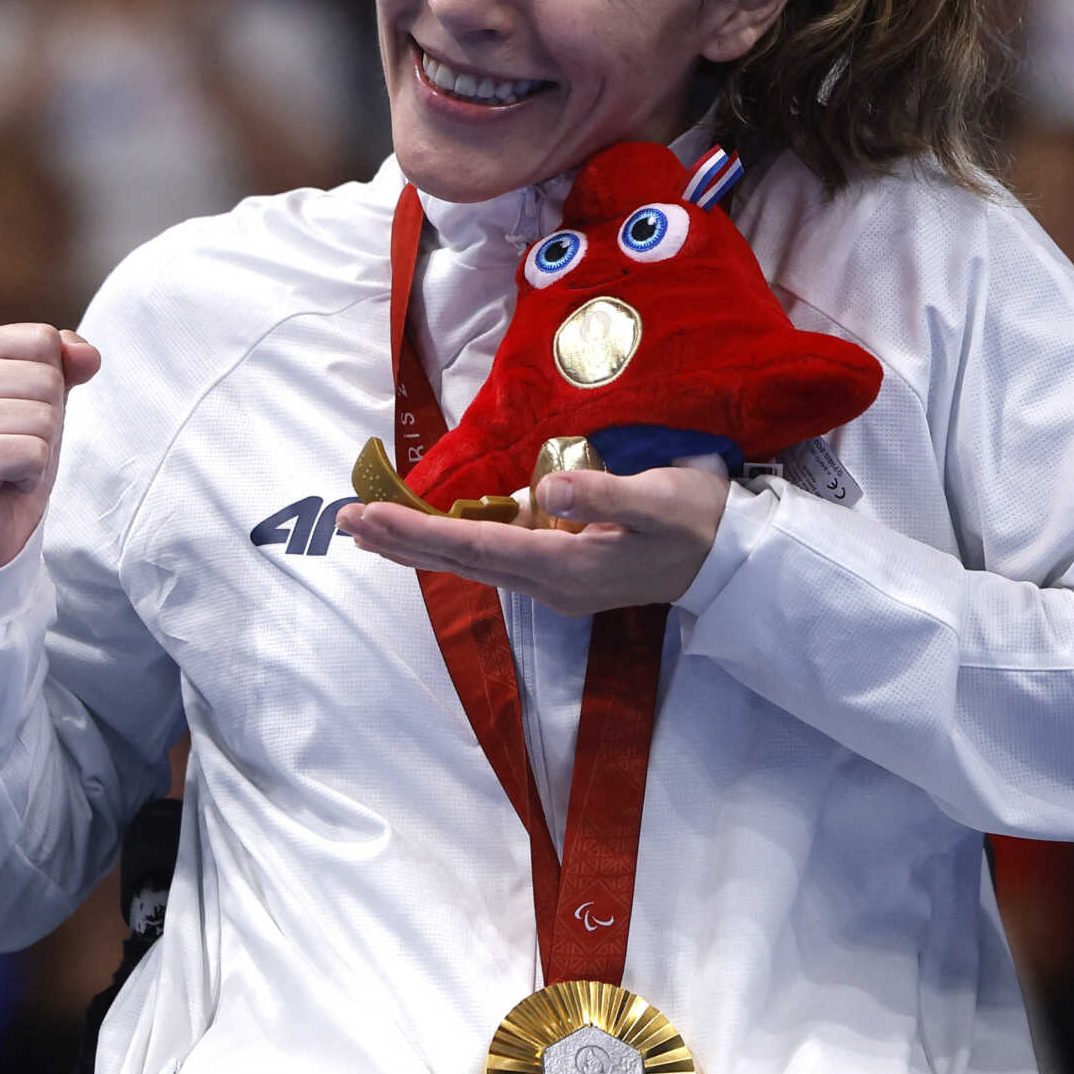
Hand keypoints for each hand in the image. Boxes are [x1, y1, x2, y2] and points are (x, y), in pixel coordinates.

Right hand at [0, 324, 100, 571]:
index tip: (17, 417)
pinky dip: (30, 476)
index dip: (50, 385)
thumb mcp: (45, 400)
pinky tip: (1, 484)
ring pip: (44, 417)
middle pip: (47, 378)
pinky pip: (33, 453)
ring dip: (39, 451)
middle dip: (47, 422)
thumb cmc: (10, 458)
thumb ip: (66, 364)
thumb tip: (87, 354)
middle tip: (12, 448)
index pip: (44, 340)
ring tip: (5, 466)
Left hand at [337, 466, 727, 614]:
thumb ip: (602, 493)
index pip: (475, 548)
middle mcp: (550, 584)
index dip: (418, 531)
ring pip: (471, 562)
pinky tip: (430, 533)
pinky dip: (452, 544)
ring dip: (419, 544)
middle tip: (343, 520)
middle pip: (460, 562)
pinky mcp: (562, 572)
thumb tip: (543, 490)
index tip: (369, 515)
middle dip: (400, 540)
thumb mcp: (660, 498)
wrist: (730, 557)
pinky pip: (494, 558)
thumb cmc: (697, 518)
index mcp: (566, 567)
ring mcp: (555, 582)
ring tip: (369, 527)